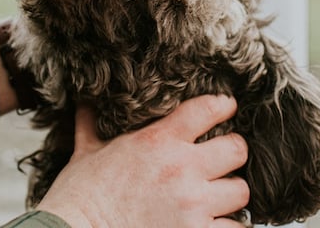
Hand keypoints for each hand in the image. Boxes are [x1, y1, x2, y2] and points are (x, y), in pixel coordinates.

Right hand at [35, 95, 249, 227]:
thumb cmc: (79, 196)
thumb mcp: (86, 152)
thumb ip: (92, 125)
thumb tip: (85, 104)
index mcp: (158, 140)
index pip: (209, 108)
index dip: (223, 106)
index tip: (226, 109)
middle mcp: (182, 168)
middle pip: (237, 149)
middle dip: (231, 155)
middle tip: (221, 162)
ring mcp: (193, 204)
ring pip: (240, 190)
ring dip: (229, 194)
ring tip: (217, 198)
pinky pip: (236, 227)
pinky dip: (228, 226)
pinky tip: (214, 225)